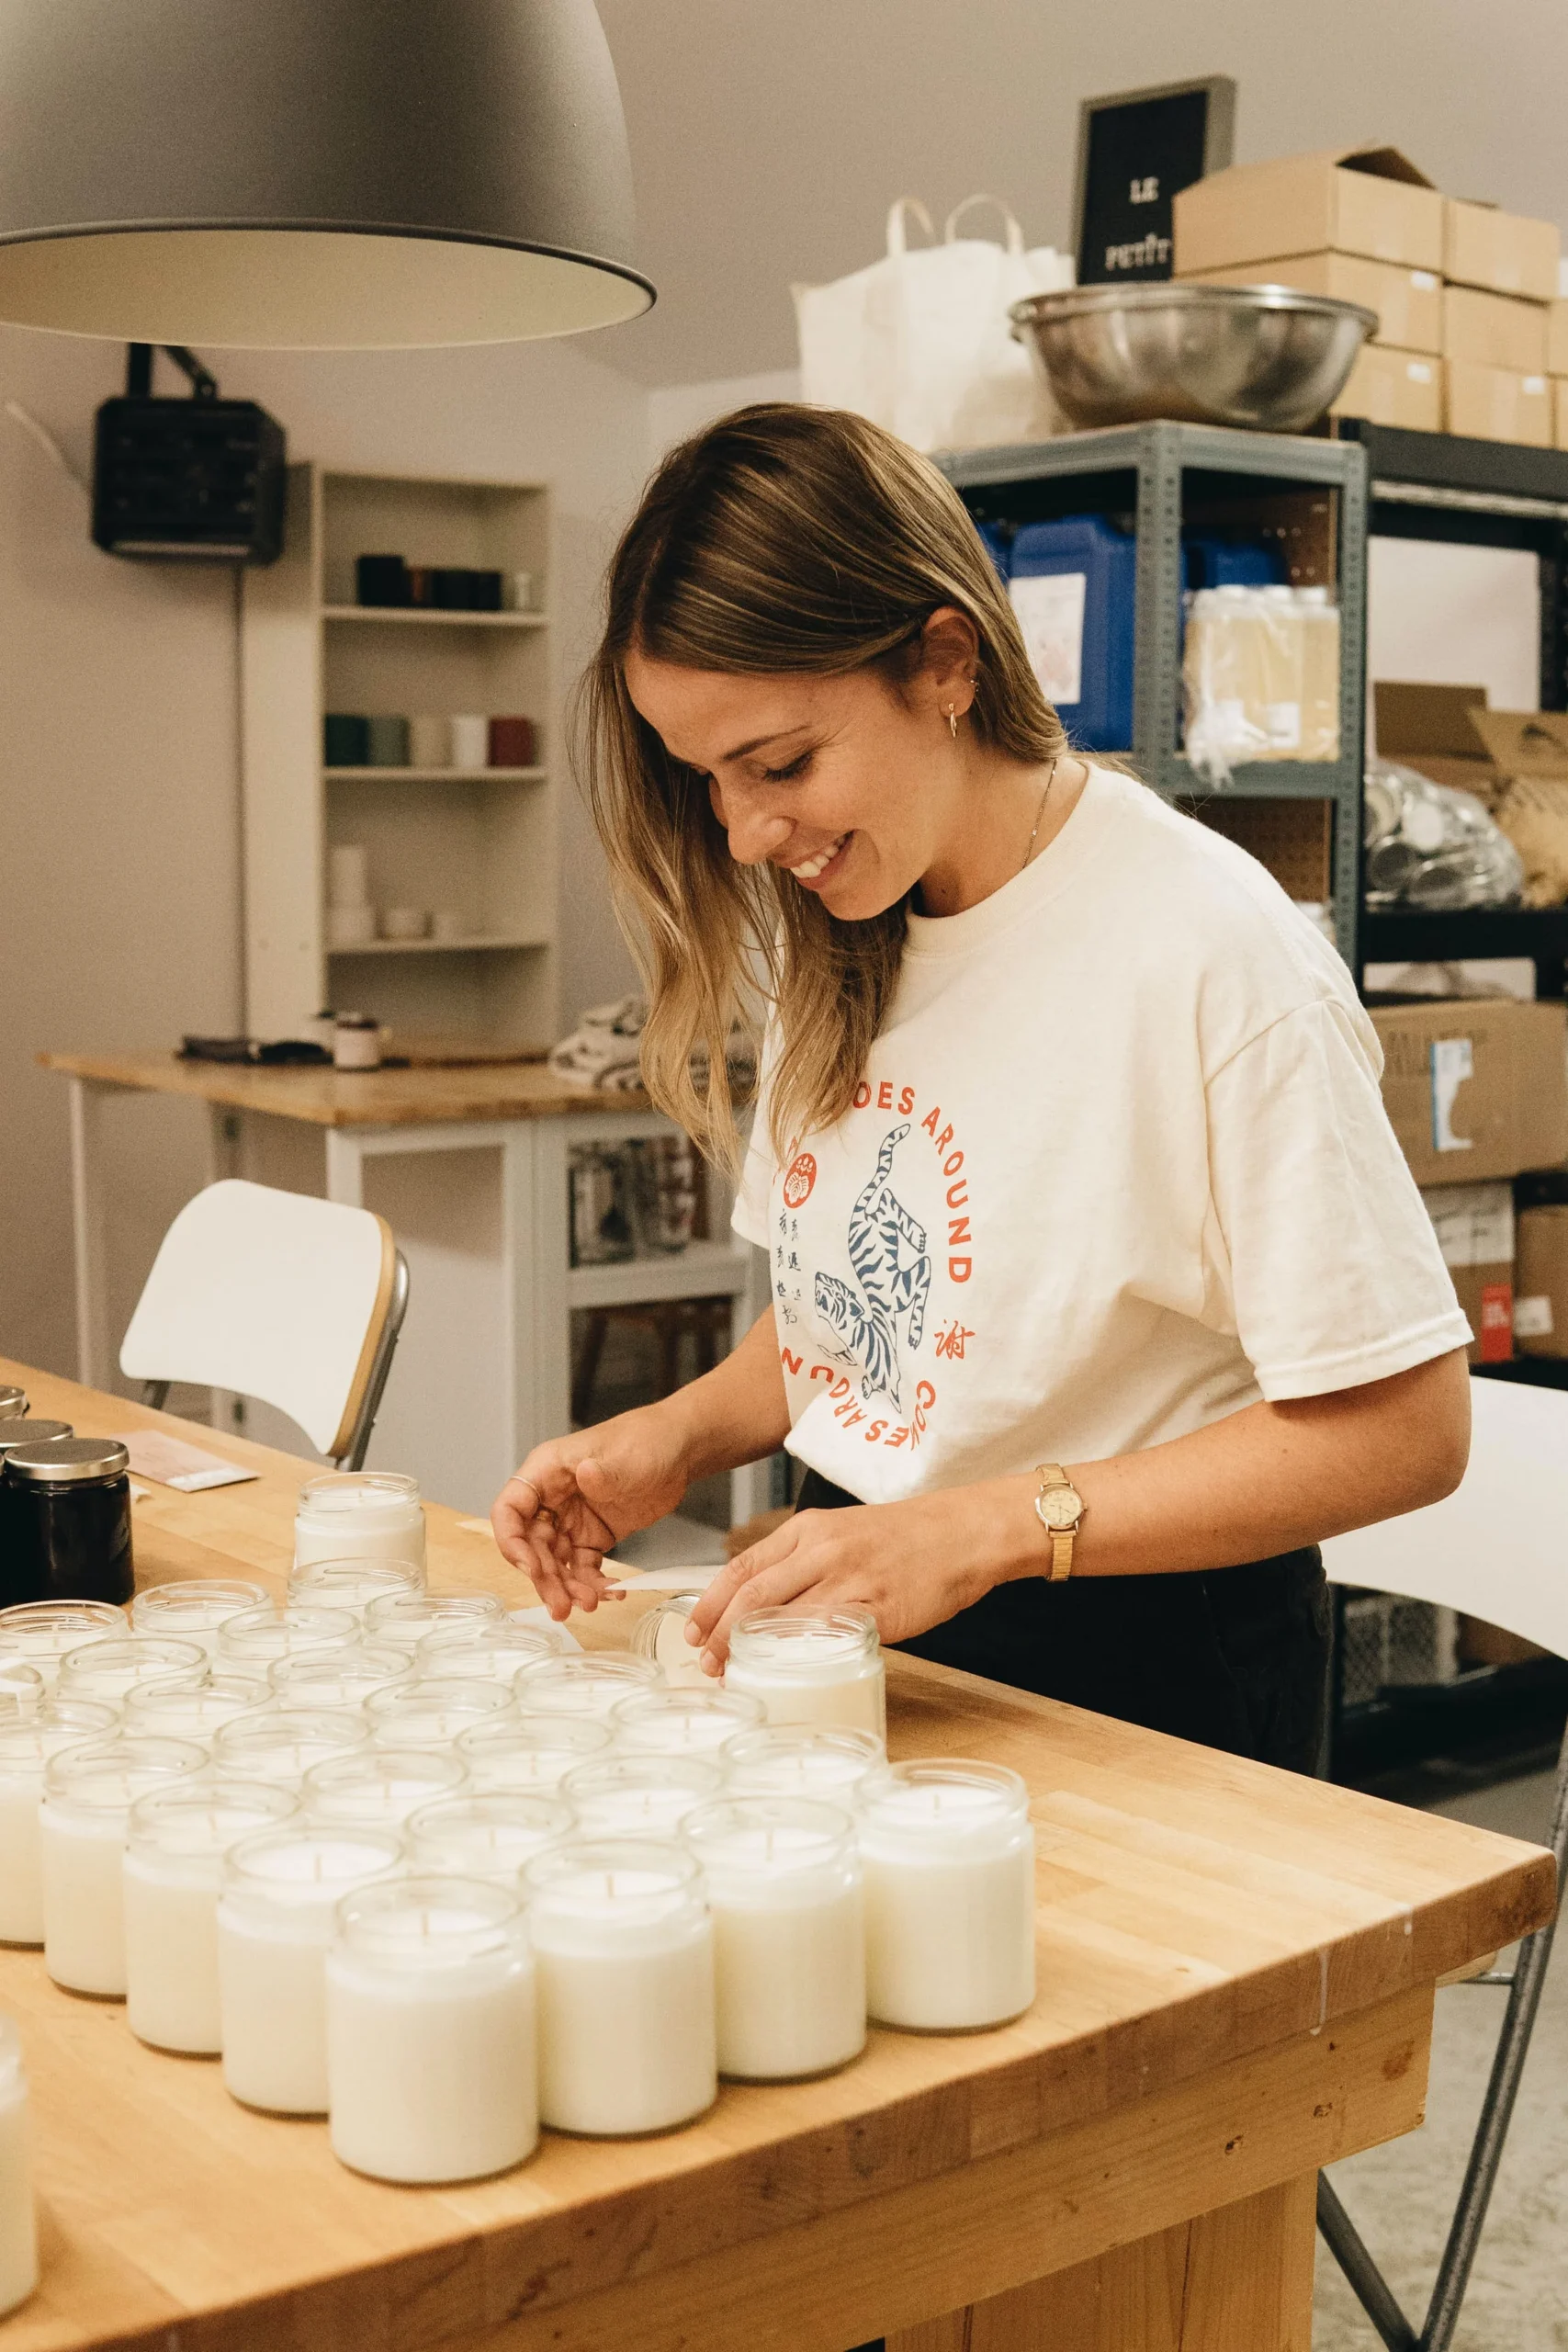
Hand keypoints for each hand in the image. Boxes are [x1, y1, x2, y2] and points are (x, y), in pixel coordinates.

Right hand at [491, 1406, 692, 1621]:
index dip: (512, 1542)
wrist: (680, 1450)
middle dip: (545, 1578)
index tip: (531, 1569)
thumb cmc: (646, 1440)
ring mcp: (572, 1520)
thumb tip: (585, 1474)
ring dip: (568, 1587)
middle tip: (563, 1605)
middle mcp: (552, 1499)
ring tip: (591, 1604)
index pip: (510, 1510)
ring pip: (556, 1562)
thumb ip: (603, 1471)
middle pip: (532, 1545)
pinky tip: (611, 1592)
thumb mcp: (625, 1456)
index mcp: (547, 1471)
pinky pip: (584, 1567)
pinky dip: (593, 1583)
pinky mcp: (593, 1536)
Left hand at [686, 1484, 1019, 1671]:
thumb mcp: (845, 1532)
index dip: (710, 1602)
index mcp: (809, 1529)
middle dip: (718, 1632)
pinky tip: (782, 1673)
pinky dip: (797, 1656)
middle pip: (752, 1594)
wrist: (964, 1532)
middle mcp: (822, 1549)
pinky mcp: (876, 1609)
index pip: (743, 1566)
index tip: (693, 1629)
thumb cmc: (908, 1538)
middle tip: (703, 1662)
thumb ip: (807, 1561)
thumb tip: (768, 1605)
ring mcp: (849, 1578)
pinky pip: (826, 1636)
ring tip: (731, 1672)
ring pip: (781, 1616)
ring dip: (748, 1648)